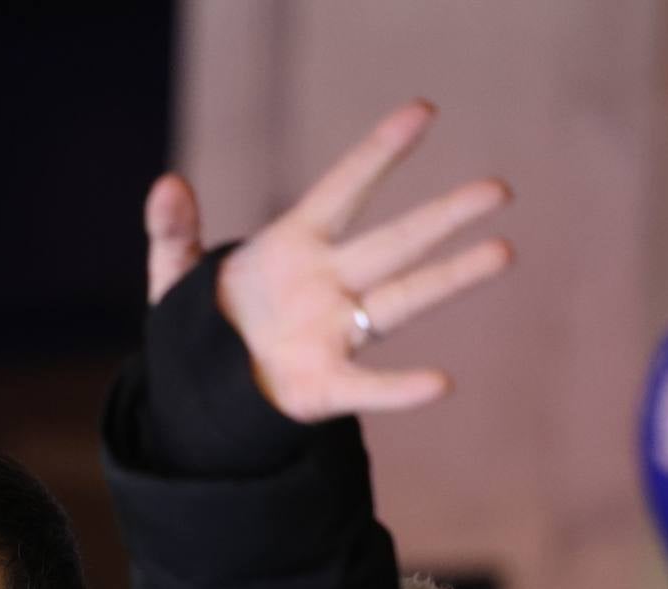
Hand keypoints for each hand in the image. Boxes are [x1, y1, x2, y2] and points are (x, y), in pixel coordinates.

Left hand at [160, 100, 512, 422]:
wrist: (203, 396)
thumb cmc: (207, 326)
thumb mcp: (177, 277)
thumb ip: (173, 232)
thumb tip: (166, 185)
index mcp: (294, 246)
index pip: (343, 190)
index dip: (378, 152)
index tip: (422, 112)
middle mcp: (328, 282)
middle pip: (393, 243)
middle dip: (443, 216)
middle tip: (497, 189)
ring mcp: (332, 332)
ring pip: (402, 300)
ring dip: (451, 278)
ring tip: (502, 252)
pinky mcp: (324, 385)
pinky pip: (368, 386)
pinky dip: (400, 388)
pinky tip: (438, 384)